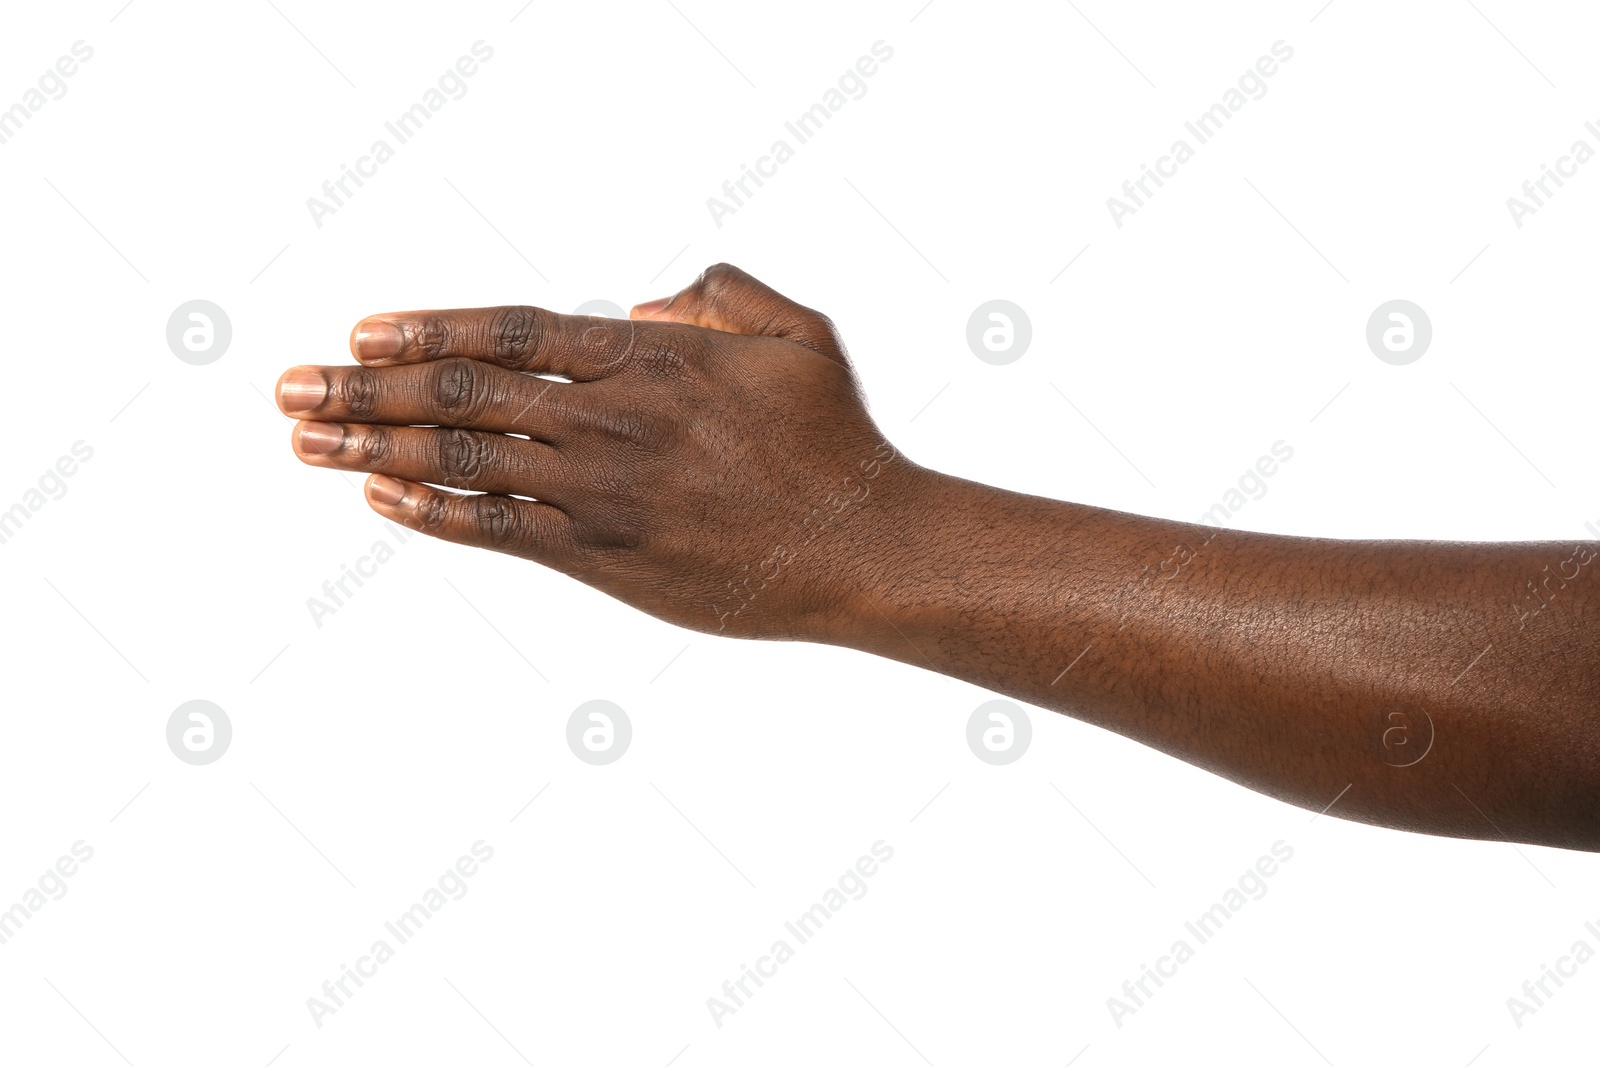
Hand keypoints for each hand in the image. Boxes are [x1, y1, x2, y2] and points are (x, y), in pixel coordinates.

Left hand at [276, 264, 930, 639]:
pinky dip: (433, 515)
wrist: (862, 549)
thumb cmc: (835, 441)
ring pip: (464, 462)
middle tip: (289, 385)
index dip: (427, 329)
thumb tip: (642, 303)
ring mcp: (603, 493)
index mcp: (651, 359)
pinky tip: (379, 500)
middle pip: (462, 394)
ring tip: (304, 440)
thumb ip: (716, 294)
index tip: (360, 330)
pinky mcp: (606, 559)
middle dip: (364, 388)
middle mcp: (612, 421)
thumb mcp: (797, 333)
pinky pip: (500, 531)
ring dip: (371, 449)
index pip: (511, 333)